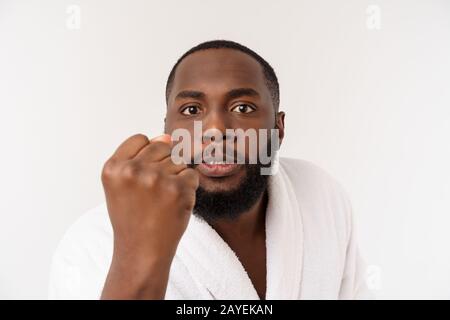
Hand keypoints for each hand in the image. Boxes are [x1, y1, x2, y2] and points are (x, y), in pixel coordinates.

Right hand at [100, 134, 198, 298]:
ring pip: (179, 160)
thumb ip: (139, 157)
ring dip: (176, 177)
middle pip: (162, 146)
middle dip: (163, 165)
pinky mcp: (179, 189)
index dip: (147, 156)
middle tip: (154, 192)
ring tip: (163, 200)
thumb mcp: (123, 185)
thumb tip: (167, 135)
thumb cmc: (133, 218)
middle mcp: (133, 170)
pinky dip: (188, 189)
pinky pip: (192, 175)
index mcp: (113, 167)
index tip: (143, 176)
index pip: (140, 139)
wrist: (142, 251)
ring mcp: (157, 179)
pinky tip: (174, 204)